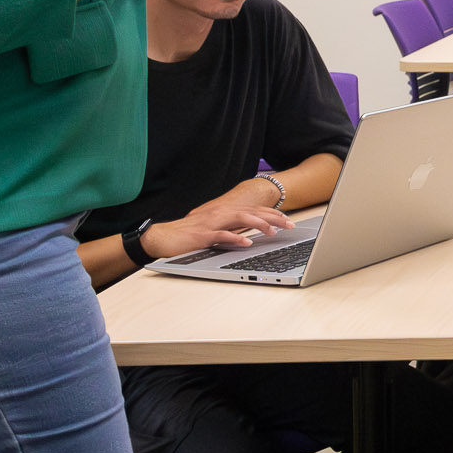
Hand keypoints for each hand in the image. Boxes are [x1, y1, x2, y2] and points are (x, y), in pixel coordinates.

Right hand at [143, 199, 293, 259]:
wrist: (163, 237)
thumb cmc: (189, 234)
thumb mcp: (215, 229)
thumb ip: (231, 228)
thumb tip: (251, 234)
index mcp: (225, 212)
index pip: (254, 210)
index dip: (272, 214)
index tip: (288, 220)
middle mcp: (220, 213)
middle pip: (252, 212)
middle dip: (273, 218)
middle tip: (290, 225)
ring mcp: (212, 223)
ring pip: (240, 218)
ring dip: (258, 224)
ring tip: (273, 232)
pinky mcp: (202, 235)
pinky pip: (221, 235)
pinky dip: (235, 238)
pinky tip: (247, 243)